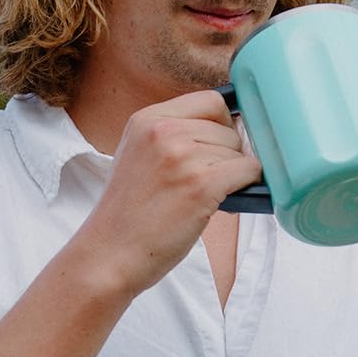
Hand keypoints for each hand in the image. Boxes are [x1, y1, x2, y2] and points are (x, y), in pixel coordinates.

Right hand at [73, 90, 261, 296]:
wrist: (109, 255)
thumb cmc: (128, 216)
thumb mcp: (138, 156)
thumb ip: (172, 138)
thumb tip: (227, 132)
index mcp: (147, 120)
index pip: (210, 101)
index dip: (223, 124)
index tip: (220, 145)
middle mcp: (163, 131)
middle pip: (227, 128)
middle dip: (227, 155)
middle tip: (206, 182)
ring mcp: (182, 156)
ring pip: (239, 152)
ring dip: (232, 176)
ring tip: (203, 198)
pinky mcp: (201, 184)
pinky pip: (248, 171)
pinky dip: (248, 185)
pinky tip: (227, 199)